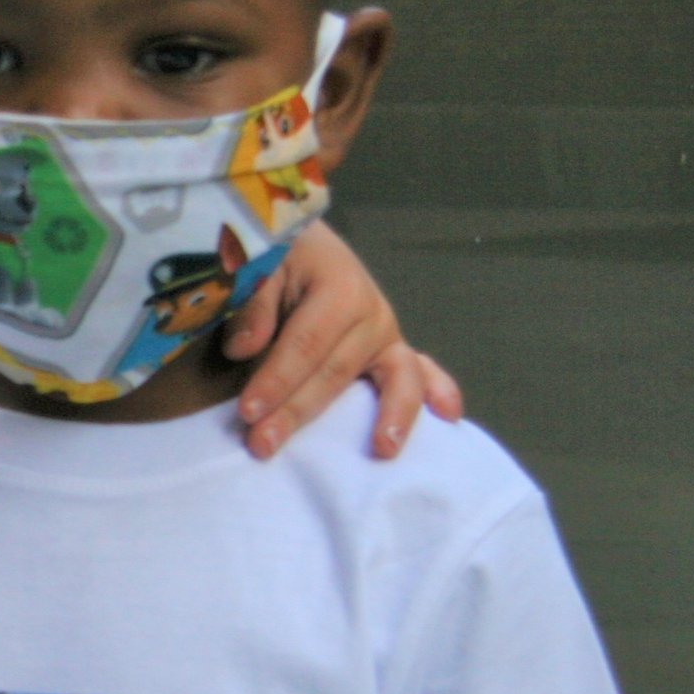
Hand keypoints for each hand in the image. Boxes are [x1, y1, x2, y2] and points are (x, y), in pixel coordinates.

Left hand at [228, 224, 463, 460]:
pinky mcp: (392, 351)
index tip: (247, 412)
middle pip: (336, 372)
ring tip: (384, 449)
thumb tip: (246, 349)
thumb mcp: (259, 266)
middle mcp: (372, 313)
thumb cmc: (279, 257)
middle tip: (262, 444)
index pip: (305, 345)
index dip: (276, 380)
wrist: (302, 243)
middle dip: (298, 412)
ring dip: (390, 417)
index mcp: (340, 288)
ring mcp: (387, 335)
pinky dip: (438, 392)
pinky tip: (448, 416)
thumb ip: (253, 304)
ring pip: (392, 380)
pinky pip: (421, 372)